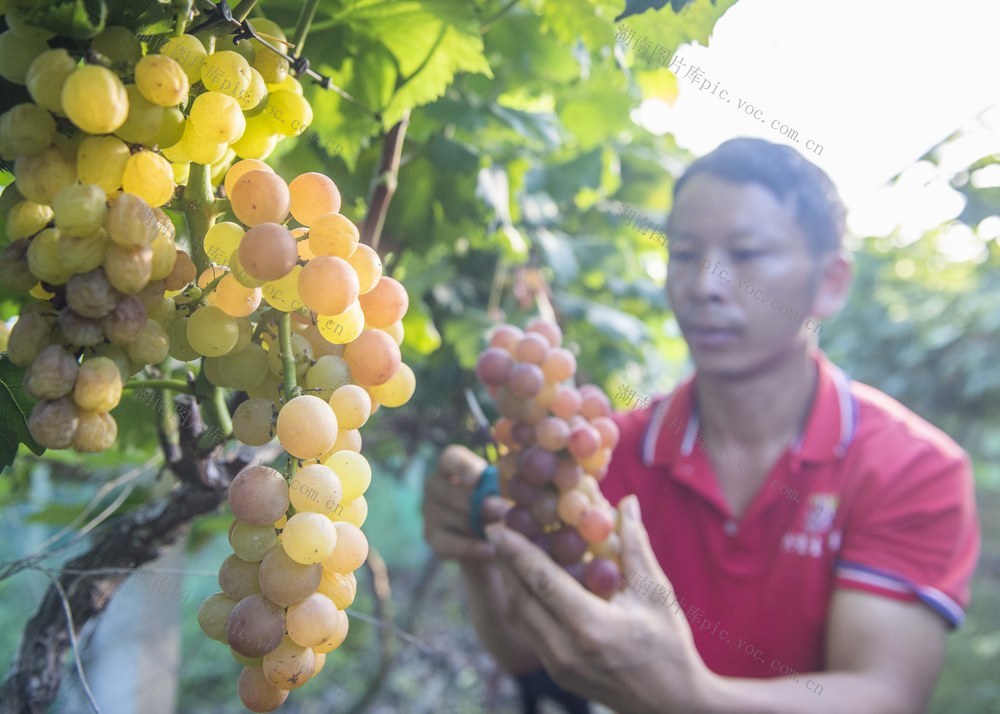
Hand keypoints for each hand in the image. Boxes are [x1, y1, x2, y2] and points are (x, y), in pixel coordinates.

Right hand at [423, 445, 498, 562]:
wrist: (492, 539)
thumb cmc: (498, 504)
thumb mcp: (502, 493)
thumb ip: (498, 493)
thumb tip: (499, 505)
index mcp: (451, 466)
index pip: (451, 459)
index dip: (464, 467)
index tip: (480, 478)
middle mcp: (435, 485)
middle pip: (447, 489)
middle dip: (476, 502)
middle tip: (502, 512)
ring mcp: (430, 511)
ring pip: (450, 517)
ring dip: (477, 525)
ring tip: (502, 532)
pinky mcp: (432, 537)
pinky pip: (447, 544)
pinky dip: (470, 548)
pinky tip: (490, 551)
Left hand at [485, 495, 714, 712]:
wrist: (672, 705)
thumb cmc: (669, 646)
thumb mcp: (656, 593)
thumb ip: (635, 546)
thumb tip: (625, 502)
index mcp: (590, 627)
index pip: (542, 582)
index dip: (517, 550)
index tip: (497, 525)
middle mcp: (565, 650)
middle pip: (521, 598)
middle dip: (506, 560)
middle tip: (498, 527)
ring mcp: (558, 666)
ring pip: (521, 616)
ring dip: (511, 581)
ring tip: (508, 548)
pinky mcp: (557, 673)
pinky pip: (530, 631)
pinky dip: (525, 602)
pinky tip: (527, 579)